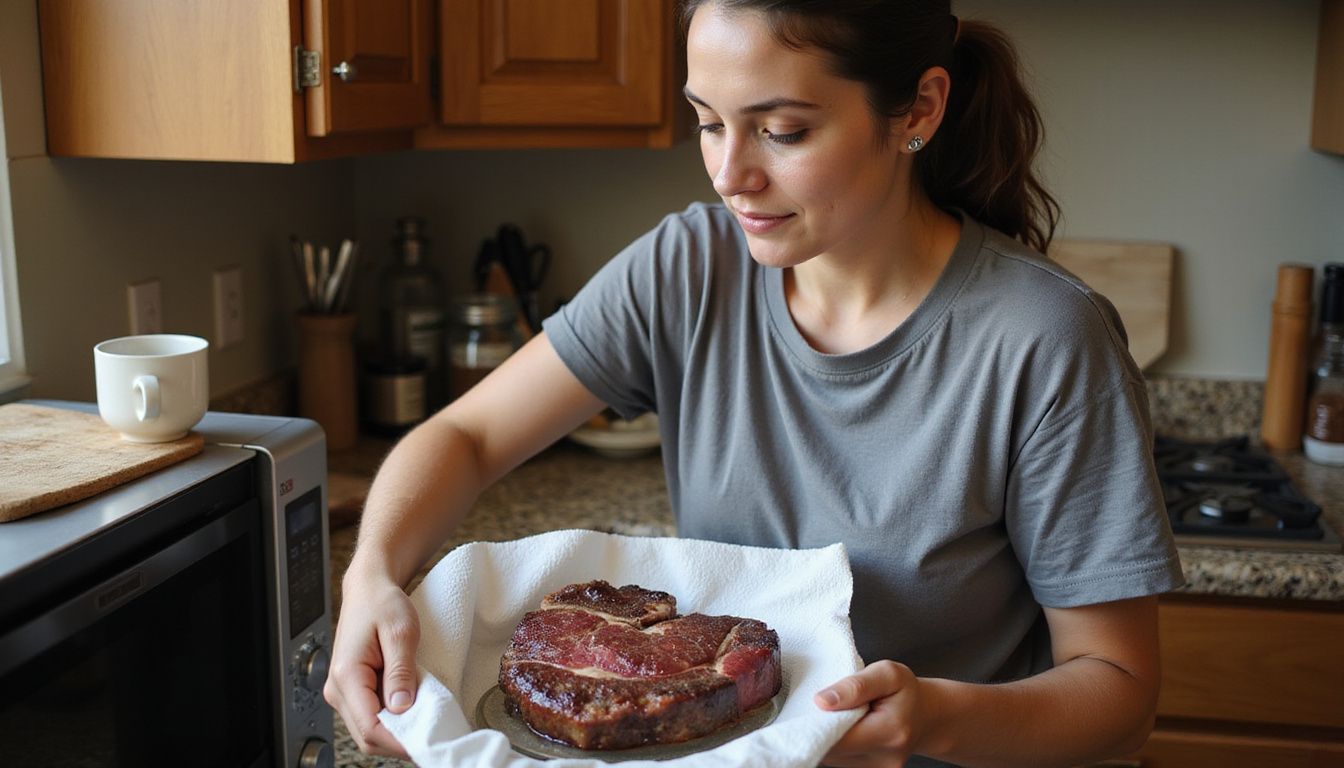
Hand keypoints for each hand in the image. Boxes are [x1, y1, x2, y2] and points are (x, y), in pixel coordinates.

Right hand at [323, 575, 420, 757]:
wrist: (368, 589)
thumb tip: (401, 709)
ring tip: (425, 722)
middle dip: (399, 741)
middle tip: (433, 736)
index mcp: (347, 675)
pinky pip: (371, 717)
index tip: (428, 742)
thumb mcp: (401, 633)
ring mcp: (342, 693)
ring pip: (368, 731)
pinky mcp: (352, 691)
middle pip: (367, 736)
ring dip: (397, 732)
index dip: (399, 741)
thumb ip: (401, 672)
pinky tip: (413, 711)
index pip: (369, 727)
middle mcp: (338, 690)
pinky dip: (392, 721)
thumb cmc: (382, 604)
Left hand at [815, 660, 929, 767]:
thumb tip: (821, 701)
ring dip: (828, 736)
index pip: (837, 738)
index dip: (817, 724)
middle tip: (826, 706)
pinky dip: (836, 743)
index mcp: (890, 732)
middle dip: (821, 729)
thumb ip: (855, 686)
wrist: (926, 716)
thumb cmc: (906, 691)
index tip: (814, 706)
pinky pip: (840, 759)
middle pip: (831, 751)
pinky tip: (844, 728)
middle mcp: (885, 759)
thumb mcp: (887, 673)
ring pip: (832, 757)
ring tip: (839, 716)